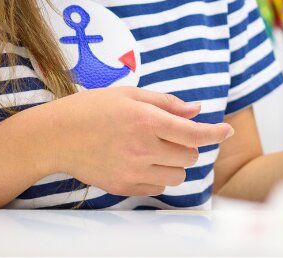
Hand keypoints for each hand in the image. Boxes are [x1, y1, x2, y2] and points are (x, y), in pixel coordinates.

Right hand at [47, 87, 233, 196]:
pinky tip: (144, 161)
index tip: (227, 131)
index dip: (216, 132)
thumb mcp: (130, 95)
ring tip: (156, 148)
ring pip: (177, 175)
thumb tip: (197, 110)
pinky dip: (160, 176)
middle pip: (189, 156)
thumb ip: (166, 103)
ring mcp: (133, 171)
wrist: (55, 137)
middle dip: (188, 144)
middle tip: (170, 133)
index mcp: (146, 121)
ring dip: (176, 162)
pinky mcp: (124, 187)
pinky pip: (158, 187)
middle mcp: (143, 149)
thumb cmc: (92, 109)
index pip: (194, 133)